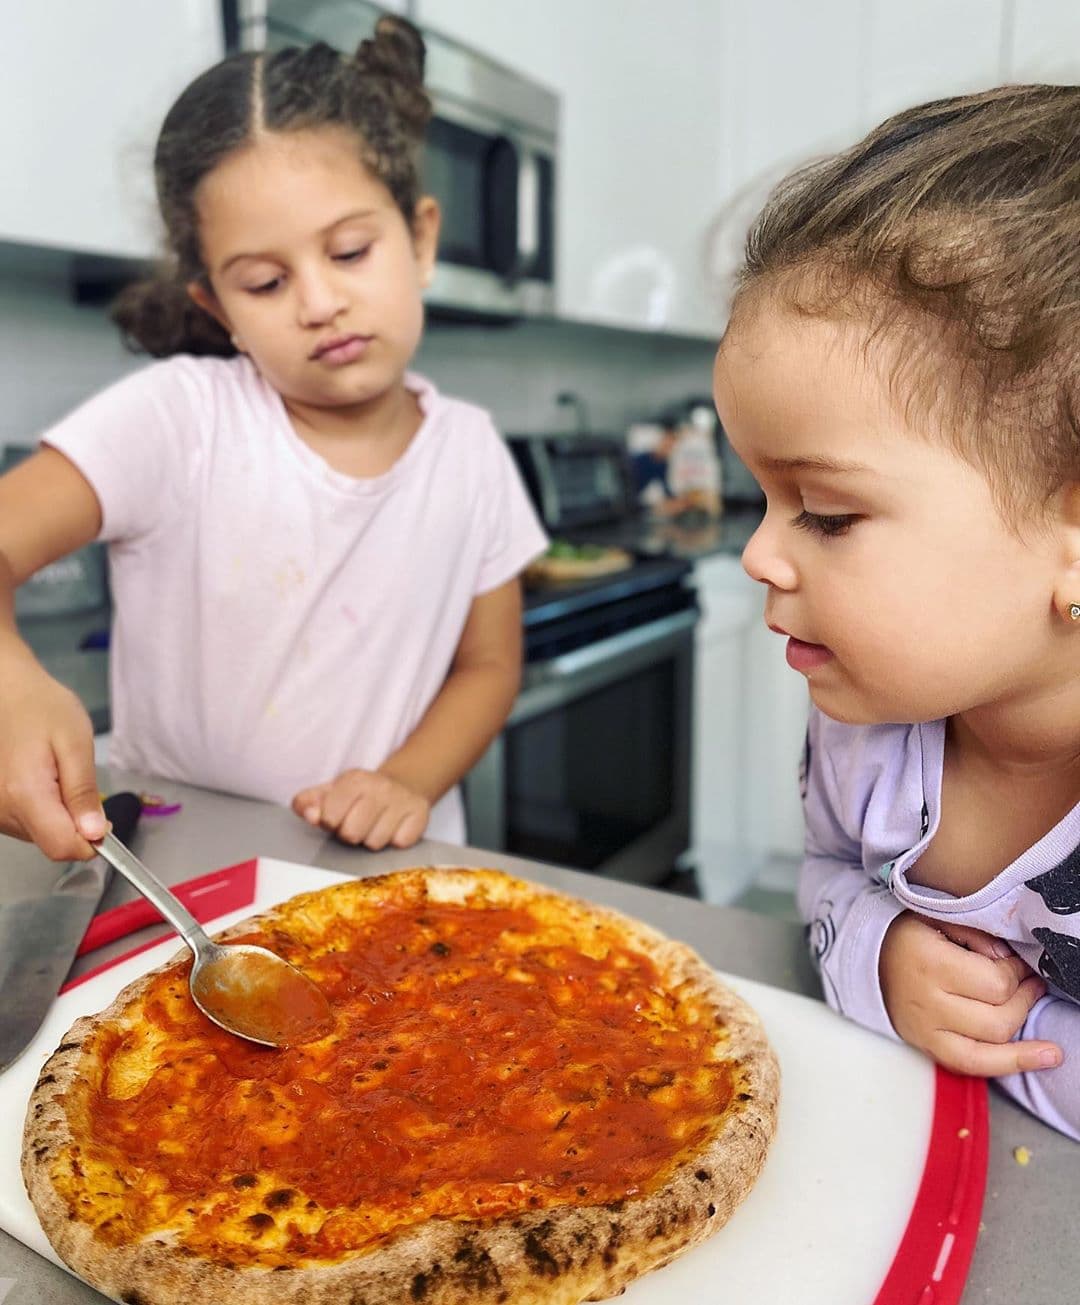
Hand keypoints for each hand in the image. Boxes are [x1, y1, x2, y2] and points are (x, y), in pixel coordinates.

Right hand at [0, 659, 104, 859]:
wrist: (8, 692)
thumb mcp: (76, 744)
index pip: (62, 848)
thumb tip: (95, 833)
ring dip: (59, 814)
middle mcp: (2, 809)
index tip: (103, 821)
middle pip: (52, 842)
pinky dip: (43, 808)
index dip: (90, 842)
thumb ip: (84, 792)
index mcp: (24, 794)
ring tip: (55, 773)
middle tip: (75, 780)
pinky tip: (42, 778)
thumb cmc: (42, 709)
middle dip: (76, 822)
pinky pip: (27, 822)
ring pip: (41, 834)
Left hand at [291, 769, 429, 849]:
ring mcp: (402, 800)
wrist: (404, 784)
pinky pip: (400, 844)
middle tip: (357, 823)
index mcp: (354, 779)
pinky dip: (395, 840)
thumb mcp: (330, 792)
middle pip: (351, 834)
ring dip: (372, 839)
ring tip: (376, 825)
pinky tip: (394, 827)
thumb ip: (307, 803)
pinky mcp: (421, 814)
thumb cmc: (360, 795)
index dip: (330, 823)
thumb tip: (311, 816)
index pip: (328, 818)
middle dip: (350, 835)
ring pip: (376, 843)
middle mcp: (380, 786)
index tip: (337, 817)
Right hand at [880, 912, 1061, 1076]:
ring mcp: (925, 1030)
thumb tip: (1009, 960)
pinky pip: (971, 1066)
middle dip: (1025, 1002)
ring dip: (1025, 1043)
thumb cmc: (906, 935)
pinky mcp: (926, 1046)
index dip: (1017, 974)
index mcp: (931, 964)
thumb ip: (978, 935)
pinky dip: (1007, 1065)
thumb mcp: (938, 917)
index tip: (1018, 963)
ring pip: (990, 1051)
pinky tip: (1038, 1059)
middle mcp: (928, 1003)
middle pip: (998, 1020)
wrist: (866, 959)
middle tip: (1032, 984)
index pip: (995, 984)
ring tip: (1047, 1039)